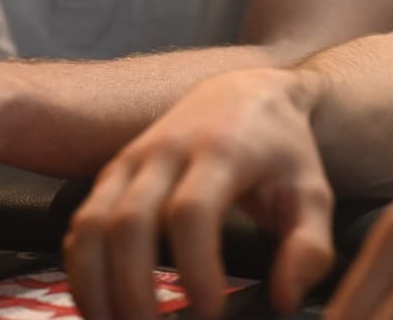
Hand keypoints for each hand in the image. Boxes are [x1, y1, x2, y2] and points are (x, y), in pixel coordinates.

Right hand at [62, 67, 333, 319]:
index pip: (192, 211)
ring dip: (94, 285)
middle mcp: (166, 151)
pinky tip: (99, 306)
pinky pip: (82, 223)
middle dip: (133, 289)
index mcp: (221, 153)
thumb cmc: (281, 152)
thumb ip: (309, 248)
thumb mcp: (312, 193)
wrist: (244, 94)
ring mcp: (132, 160)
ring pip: (92, 223)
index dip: (195, 267)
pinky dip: (80, 270)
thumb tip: (283, 300)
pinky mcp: (112, 173)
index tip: (210, 313)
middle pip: (129, 222)